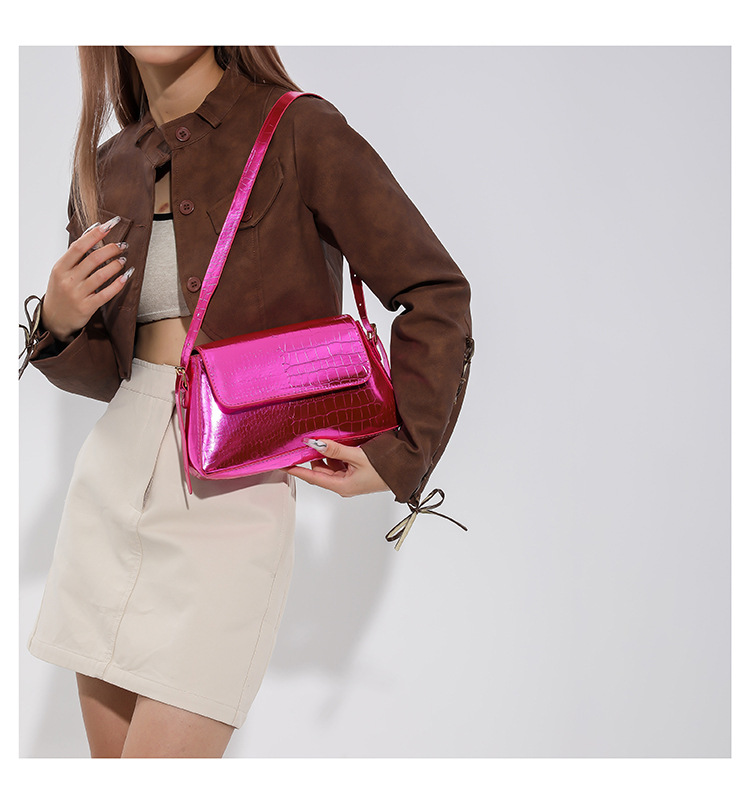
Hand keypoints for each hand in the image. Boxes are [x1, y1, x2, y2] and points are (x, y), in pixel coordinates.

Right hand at [41, 216, 132, 341]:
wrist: (54, 319)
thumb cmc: (60, 291)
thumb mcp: (61, 271)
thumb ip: (76, 256)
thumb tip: (93, 233)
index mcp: (60, 267)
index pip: (79, 246)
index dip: (96, 234)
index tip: (109, 225)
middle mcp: (68, 280)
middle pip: (93, 259)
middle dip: (111, 249)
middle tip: (122, 245)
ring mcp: (77, 294)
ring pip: (102, 275)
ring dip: (116, 265)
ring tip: (123, 259)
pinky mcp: (87, 307)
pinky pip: (106, 294)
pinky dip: (118, 284)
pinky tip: (126, 276)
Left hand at [284, 439, 390, 496]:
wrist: (406, 471)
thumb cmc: (384, 468)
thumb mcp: (358, 457)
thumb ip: (336, 449)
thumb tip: (315, 444)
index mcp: (341, 485)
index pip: (312, 477)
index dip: (296, 469)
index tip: (282, 463)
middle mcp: (343, 484)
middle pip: (320, 470)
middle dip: (314, 456)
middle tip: (308, 439)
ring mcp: (350, 480)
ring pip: (330, 466)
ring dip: (327, 454)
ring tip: (328, 439)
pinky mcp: (357, 474)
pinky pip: (341, 463)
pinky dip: (337, 454)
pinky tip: (341, 444)